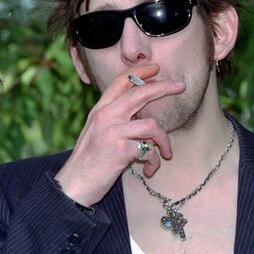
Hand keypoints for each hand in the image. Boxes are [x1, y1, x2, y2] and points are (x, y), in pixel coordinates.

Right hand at [54, 64, 185, 205]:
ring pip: (152, 125)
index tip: (156, 68)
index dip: (140, 71)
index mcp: (99, 111)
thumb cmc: (88, 163)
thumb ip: (113, 120)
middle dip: (164, 88)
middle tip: (181, 86)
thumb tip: (140, 116)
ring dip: (164, 141)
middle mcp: (105, 116)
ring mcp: (113, 132)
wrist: (73, 185)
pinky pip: (150, 150)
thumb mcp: (96, 134)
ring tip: (165, 154)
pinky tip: (149, 171)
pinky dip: (154, 161)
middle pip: (140, 93)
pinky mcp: (121, 150)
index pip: (121, 82)